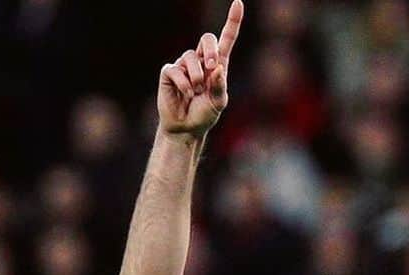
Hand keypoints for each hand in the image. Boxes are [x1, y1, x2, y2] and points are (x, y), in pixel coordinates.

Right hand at [158, 0, 243, 137]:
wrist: (186, 128)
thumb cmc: (204, 115)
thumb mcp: (218, 103)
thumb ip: (220, 85)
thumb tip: (216, 67)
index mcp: (217, 66)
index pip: (225, 40)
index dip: (232, 22)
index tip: (238, 3)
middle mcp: (201, 61)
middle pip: (207, 38)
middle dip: (210, 50)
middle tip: (212, 66)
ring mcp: (184, 64)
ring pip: (191, 57)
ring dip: (197, 77)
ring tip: (196, 92)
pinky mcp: (169, 71)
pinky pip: (177, 70)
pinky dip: (184, 84)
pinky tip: (186, 94)